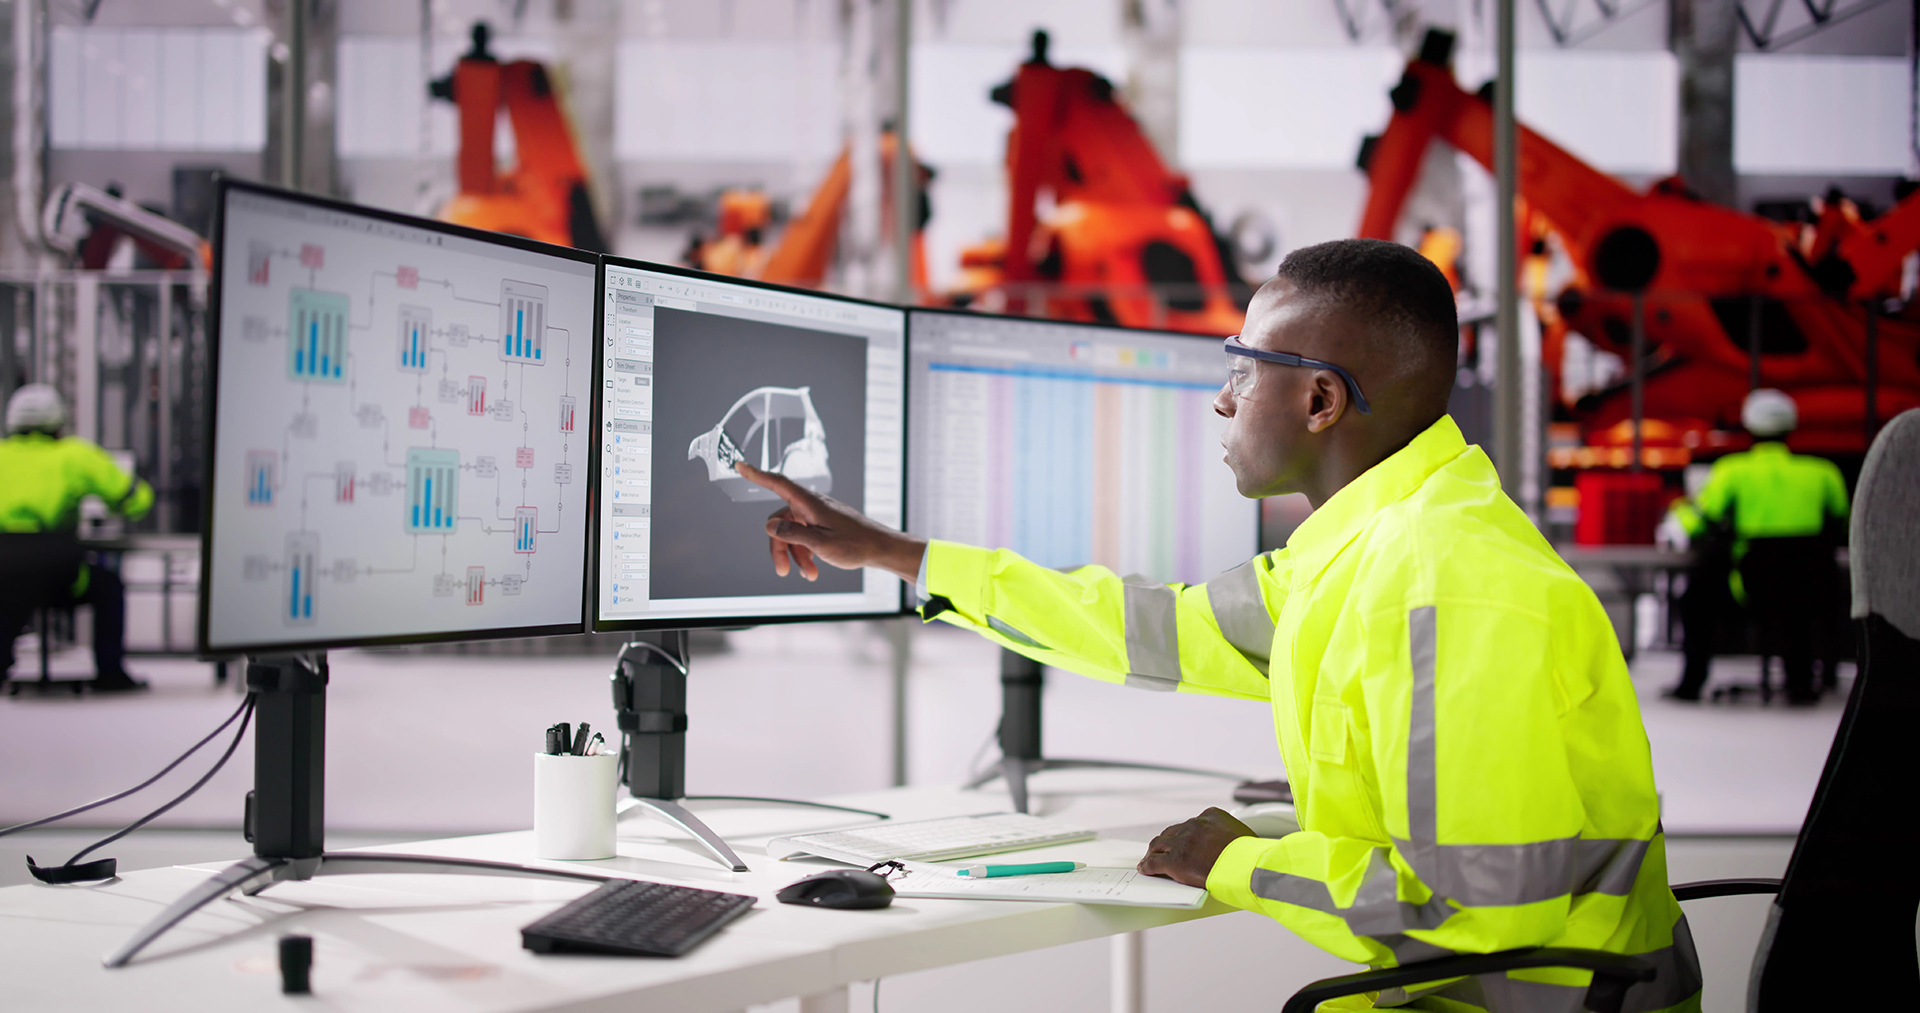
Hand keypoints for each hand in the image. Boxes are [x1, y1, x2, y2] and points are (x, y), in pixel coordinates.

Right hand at [735, 462, 926, 581]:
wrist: (880, 548)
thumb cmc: (856, 544)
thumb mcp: (821, 543)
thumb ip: (793, 533)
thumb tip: (769, 526)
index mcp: (809, 503)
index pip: (777, 483)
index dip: (756, 474)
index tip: (738, 464)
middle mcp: (810, 505)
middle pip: (780, 521)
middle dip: (779, 547)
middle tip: (783, 571)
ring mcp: (816, 515)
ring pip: (792, 532)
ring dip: (795, 555)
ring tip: (809, 574)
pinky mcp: (822, 524)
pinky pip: (804, 536)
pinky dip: (805, 553)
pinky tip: (812, 570)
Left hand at [1136, 807, 1254, 887]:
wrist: (1248, 867)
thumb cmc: (1252, 856)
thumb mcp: (1243, 834)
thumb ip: (1230, 834)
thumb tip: (1233, 843)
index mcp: (1212, 816)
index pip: (1191, 823)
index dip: (1185, 834)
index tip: (1184, 840)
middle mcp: (1195, 825)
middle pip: (1173, 831)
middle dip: (1168, 841)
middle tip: (1163, 849)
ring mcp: (1183, 842)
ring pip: (1159, 844)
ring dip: (1155, 851)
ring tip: (1151, 857)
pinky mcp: (1175, 860)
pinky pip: (1154, 862)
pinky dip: (1148, 866)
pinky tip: (1145, 869)